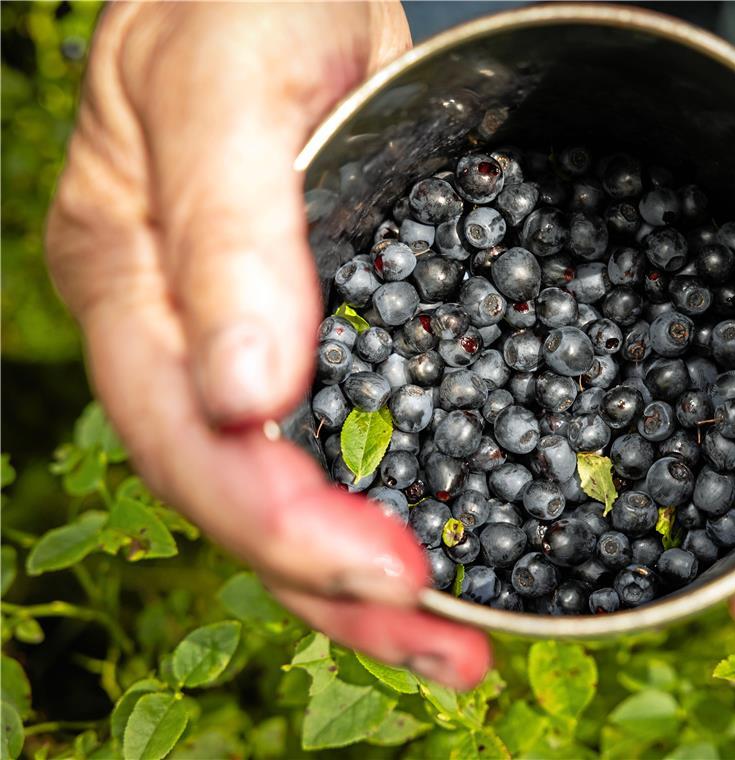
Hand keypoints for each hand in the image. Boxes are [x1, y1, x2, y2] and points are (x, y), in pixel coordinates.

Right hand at [45, 2, 488, 688]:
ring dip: (368, 581)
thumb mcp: (230, 88)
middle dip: (337, 585)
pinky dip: (395, 502)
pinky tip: (459, 546)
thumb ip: (229, 233)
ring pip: (289, 488)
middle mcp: (182, 333)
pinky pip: (343, 437)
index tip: (388, 571)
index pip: (191, 443)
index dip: (282, 523)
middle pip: (239, 496)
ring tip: (462, 647)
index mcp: (134, 283)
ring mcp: (246, 338)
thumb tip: (242, 391)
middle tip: (451, 649)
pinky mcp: (319, 328)